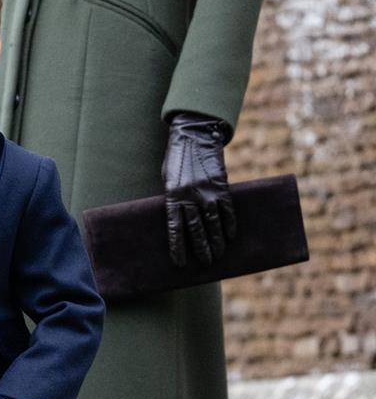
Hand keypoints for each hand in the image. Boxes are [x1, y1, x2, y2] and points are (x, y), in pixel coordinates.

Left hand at [162, 113, 235, 266]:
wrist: (194, 134)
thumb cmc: (176, 159)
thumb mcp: (168, 180)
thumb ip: (173, 199)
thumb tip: (179, 222)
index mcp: (173, 195)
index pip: (175, 228)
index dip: (177, 247)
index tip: (180, 263)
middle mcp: (191, 195)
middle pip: (196, 229)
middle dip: (201, 249)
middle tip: (206, 263)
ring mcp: (207, 191)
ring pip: (213, 223)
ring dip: (217, 241)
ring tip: (219, 254)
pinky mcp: (221, 185)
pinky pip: (228, 209)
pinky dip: (230, 223)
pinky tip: (231, 236)